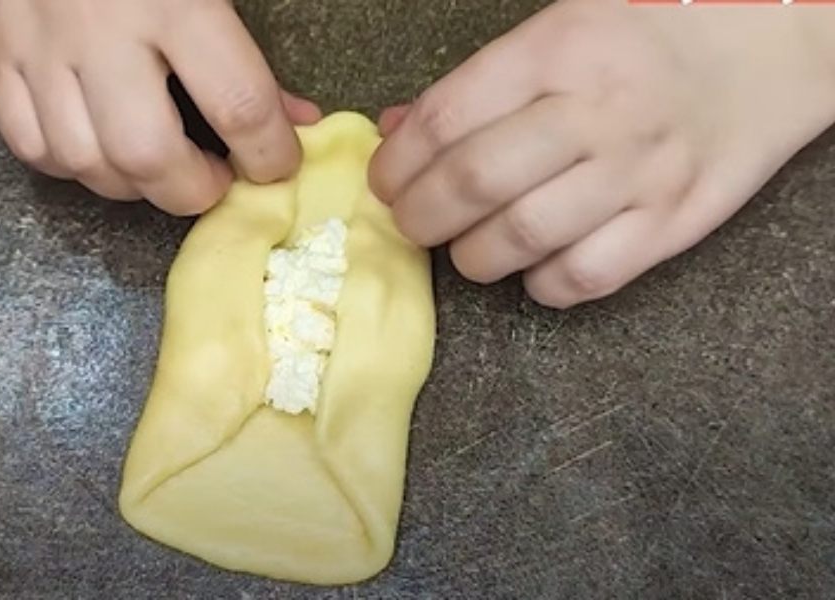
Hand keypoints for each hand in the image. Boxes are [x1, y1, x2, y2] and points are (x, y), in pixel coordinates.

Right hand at [0, 0, 320, 214]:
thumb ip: (250, 47)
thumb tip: (293, 118)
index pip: (237, 104)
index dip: (269, 154)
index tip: (276, 164)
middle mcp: (100, 31)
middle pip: (148, 156)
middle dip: (193, 190)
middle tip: (214, 178)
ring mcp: (35, 47)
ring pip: (83, 162)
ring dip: (132, 185)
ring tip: (159, 166)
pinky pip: (28, 144)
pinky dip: (69, 165)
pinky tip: (98, 147)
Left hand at [368, 0, 834, 307]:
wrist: (769, 45)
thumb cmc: (646, 34)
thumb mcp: (558, 27)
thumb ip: (476, 84)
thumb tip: (396, 130)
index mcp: (560, 50)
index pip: (448, 118)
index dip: (397, 162)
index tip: (385, 181)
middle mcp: (598, 113)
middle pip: (475, 184)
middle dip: (419, 216)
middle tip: (413, 223)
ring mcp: (639, 172)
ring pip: (521, 238)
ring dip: (471, 256)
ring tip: (467, 246)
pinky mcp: (674, 223)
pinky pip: (584, 277)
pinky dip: (540, 284)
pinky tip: (533, 265)